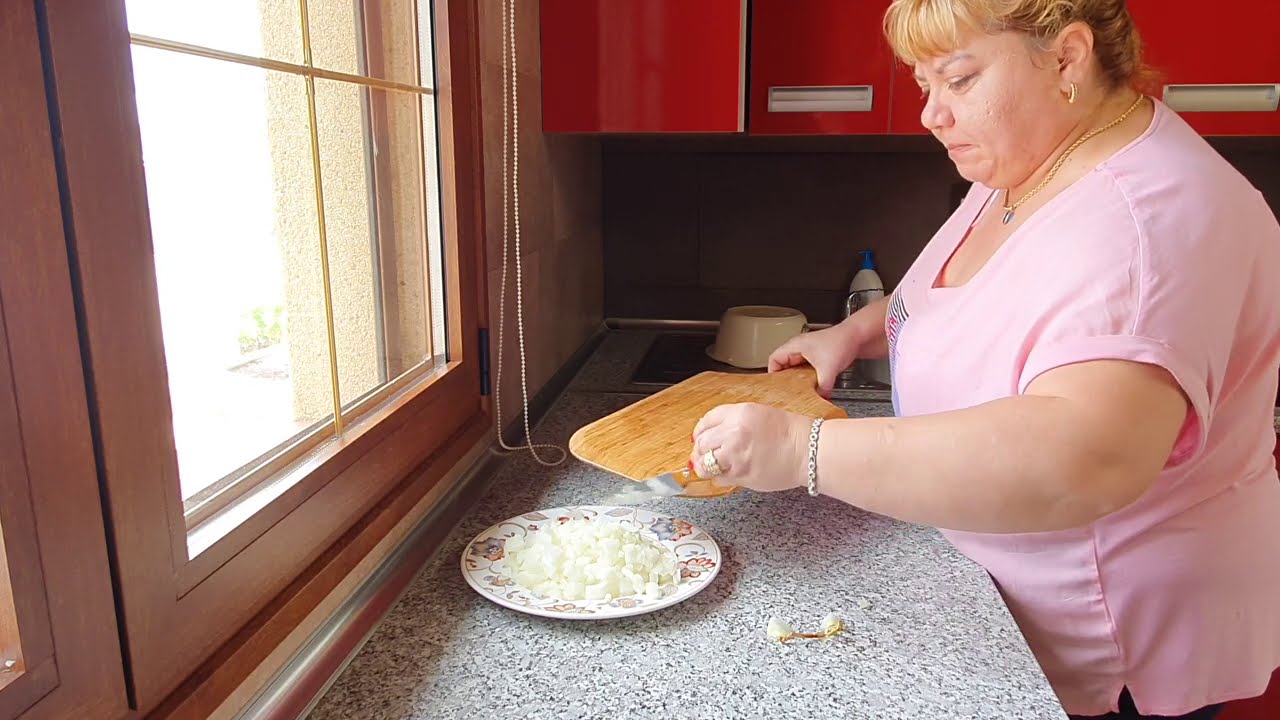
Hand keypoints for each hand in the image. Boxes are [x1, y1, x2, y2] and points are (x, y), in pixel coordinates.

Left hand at [689, 402, 810, 492]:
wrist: (808, 450)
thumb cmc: (790, 433)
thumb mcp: (759, 414)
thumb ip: (734, 422)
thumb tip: (713, 434)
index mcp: (739, 413)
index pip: (706, 421)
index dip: (700, 432)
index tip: (700, 438)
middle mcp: (734, 433)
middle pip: (702, 443)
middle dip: (701, 450)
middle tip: (705, 455)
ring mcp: (736, 455)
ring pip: (705, 464)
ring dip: (706, 467)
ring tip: (715, 467)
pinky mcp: (741, 475)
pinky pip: (719, 479)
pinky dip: (721, 478)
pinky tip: (731, 474)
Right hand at [767, 324, 860, 397]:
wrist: (858, 336)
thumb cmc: (841, 342)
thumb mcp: (828, 369)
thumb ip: (823, 388)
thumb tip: (820, 399)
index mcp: (795, 346)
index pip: (774, 359)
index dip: (772, 374)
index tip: (775, 386)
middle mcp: (800, 348)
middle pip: (784, 366)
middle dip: (786, 380)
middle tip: (788, 392)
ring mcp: (809, 352)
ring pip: (797, 369)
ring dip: (799, 380)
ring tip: (801, 390)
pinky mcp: (819, 356)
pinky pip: (808, 369)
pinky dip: (809, 378)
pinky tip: (815, 385)